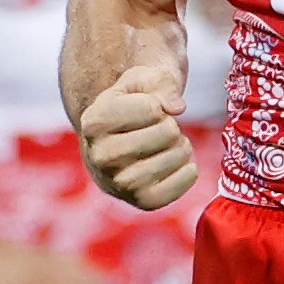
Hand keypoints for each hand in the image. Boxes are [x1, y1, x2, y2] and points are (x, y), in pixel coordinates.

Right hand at [78, 64, 196, 209]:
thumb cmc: (131, 104)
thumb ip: (160, 83)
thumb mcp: (141, 81)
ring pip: (177, 155)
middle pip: (167, 132)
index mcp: (94, 122)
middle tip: (159, 129)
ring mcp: (120, 183)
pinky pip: (186, 178)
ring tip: (166, 145)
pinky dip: (189, 168)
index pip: (152, 109)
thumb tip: (177, 107)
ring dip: (182, 145)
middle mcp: (100, 156)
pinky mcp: (143, 202)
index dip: (158, 105)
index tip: (146, 111)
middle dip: (171, 125)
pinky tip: (175, 163)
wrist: (117, 142)